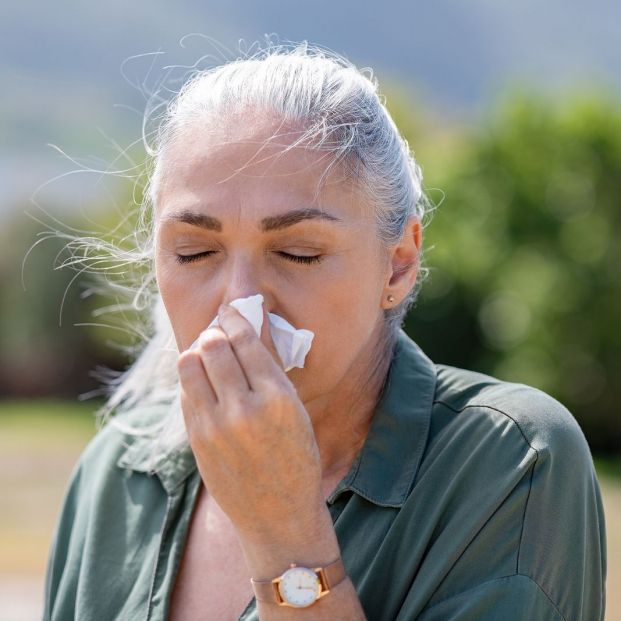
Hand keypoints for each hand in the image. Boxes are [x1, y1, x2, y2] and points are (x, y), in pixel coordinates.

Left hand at [177, 302, 323, 543]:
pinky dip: (193, 378)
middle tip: (219, 334)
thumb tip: (244, 332)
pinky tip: (206, 382)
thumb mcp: (295, 411)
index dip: (235, 319)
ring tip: (208, 356)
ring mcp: (214, 426)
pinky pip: (185, 391)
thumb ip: (268, 373)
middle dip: (215, 332)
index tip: (232, 312)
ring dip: (197, 352)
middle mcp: (243, 409)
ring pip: (188, 364)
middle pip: (211, 346)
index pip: (245, 340)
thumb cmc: (295, 459)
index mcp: (278, 399)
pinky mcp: (196, 439)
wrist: (277, 514)